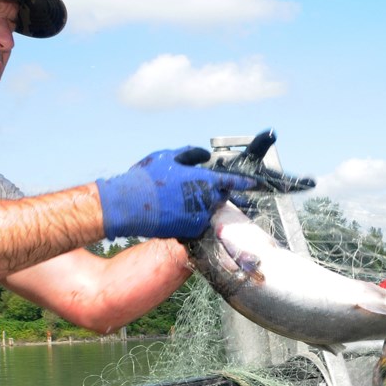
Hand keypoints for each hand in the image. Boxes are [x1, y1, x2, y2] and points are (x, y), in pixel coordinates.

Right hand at [96, 147, 254, 239]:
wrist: (130, 205)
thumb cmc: (147, 178)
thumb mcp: (168, 157)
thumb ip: (190, 154)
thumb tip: (204, 154)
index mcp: (205, 179)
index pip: (233, 181)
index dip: (245, 183)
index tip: (255, 185)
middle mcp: (207, 199)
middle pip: (225, 199)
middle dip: (230, 198)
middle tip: (234, 199)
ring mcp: (201, 217)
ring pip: (213, 213)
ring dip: (214, 211)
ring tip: (205, 209)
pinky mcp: (191, 231)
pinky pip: (200, 226)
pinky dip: (199, 222)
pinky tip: (188, 219)